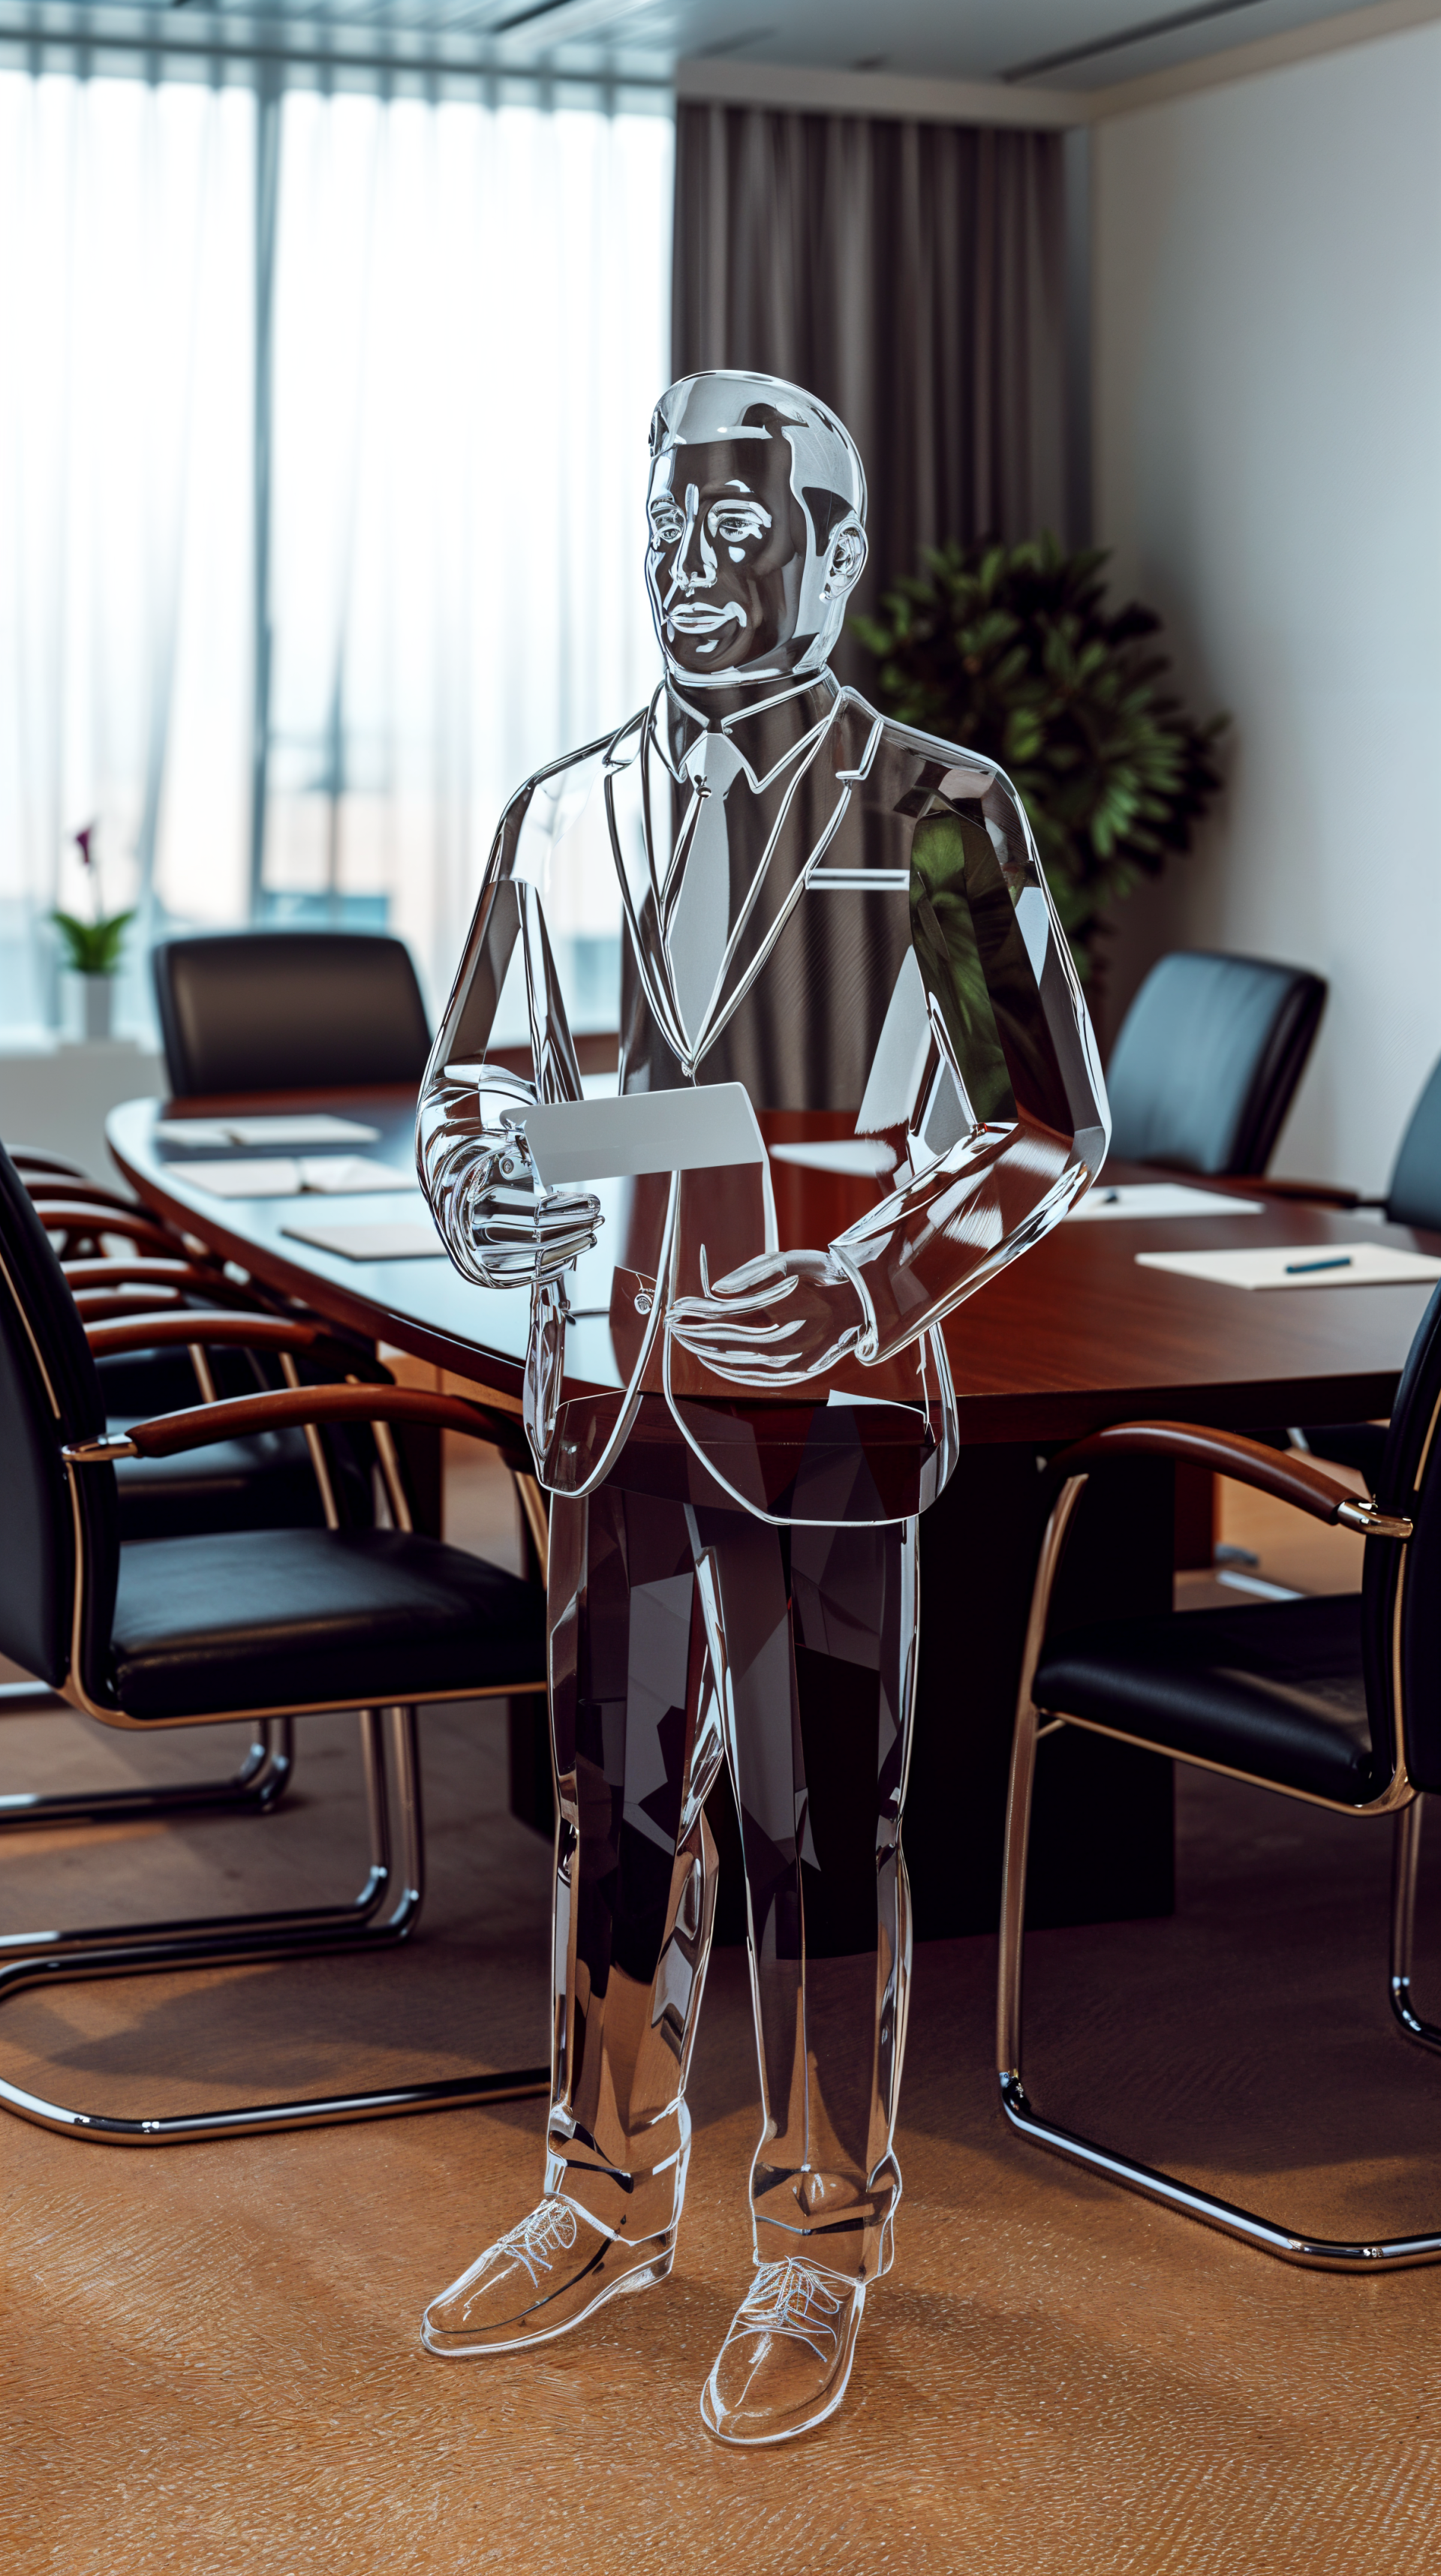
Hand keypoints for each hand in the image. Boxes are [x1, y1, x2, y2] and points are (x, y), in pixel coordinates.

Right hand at [437, 1127, 600, 1289]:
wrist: (449, 1197)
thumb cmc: (479, 1174)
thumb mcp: (500, 1161)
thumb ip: (526, 1163)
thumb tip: (562, 1161)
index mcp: (481, 1200)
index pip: (539, 1210)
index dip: (570, 1208)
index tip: (592, 1203)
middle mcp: (478, 1230)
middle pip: (541, 1235)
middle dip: (576, 1227)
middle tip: (597, 1219)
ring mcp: (482, 1254)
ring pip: (537, 1257)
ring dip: (570, 1247)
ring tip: (590, 1236)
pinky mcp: (489, 1271)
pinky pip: (527, 1273)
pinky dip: (553, 1266)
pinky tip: (569, 1255)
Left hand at [668, 1247, 867, 1385]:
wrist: (858, 1308)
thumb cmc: (822, 1279)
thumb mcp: (788, 1263)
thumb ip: (751, 1275)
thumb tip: (715, 1291)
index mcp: (785, 1322)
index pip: (727, 1322)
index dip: (697, 1317)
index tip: (676, 1309)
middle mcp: (787, 1352)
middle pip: (726, 1347)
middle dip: (695, 1336)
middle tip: (672, 1325)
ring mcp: (790, 1369)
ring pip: (735, 1366)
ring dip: (706, 1353)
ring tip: (686, 1340)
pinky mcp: (793, 1378)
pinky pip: (750, 1378)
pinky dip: (727, 1369)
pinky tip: (712, 1360)